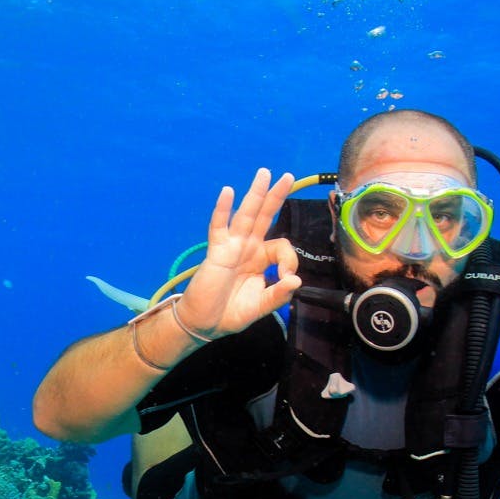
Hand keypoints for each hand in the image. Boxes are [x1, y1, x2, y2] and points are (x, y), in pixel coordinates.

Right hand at [175, 169, 300, 337]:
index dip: (290, 259)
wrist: (204, 324)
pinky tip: (227, 192)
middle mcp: (248, 249)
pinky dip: (222, 210)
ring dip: (255, 194)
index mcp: (261, 260)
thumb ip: (278, 295)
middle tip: (289, 176)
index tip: (287, 278)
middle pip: (264, 217)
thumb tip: (295, 280)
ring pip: (245, 216)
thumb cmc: (230, 313)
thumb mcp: (261, 307)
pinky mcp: (216, 252)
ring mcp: (231, 248)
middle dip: (276, 197)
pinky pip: (219, 227)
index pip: (281, 246)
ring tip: (265, 174)